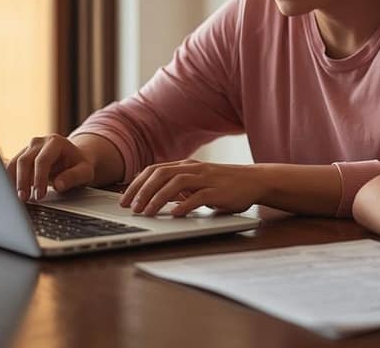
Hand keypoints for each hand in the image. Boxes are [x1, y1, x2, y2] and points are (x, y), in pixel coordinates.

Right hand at [6, 135, 96, 201]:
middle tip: (24, 199)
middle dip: (22, 181)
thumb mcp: (85, 172)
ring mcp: (28, 148)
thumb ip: (73, 177)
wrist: (74, 160)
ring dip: (13, 181)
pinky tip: (11, 193)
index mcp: (56, 142)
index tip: (39, 195)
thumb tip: (58, 185)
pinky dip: (10, 180)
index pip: (42, 160)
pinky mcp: (21, 156)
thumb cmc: (80, 166)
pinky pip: (11, 167)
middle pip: (24, 160)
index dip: (39, 179)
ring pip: (14, 163)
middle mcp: (39, 142)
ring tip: (16, 199)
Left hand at [120, 160, 264, 216]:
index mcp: (186, 165)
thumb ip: (179, 187)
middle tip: (131, 208)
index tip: (124, 200)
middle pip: (160, 174)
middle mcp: (193, 169)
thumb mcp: (198, 182)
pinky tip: (174, 215)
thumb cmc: (224, 184)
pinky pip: (198, 197)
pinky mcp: (218, 191)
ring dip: (158, 198)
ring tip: (147, 213)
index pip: (154, 170)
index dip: (137, 184)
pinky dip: (184, 205)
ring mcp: (206, 178)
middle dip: (142, 191)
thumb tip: (154, 197)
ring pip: (176, 183)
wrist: (255, 180)